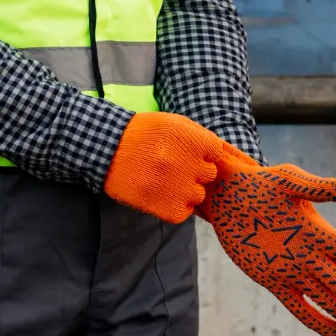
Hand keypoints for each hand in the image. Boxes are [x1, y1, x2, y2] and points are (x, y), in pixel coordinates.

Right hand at [103, 111, 257, 223]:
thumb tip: (227, 152)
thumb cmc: (144, 133)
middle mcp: (188, 164)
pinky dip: (174, 206)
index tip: (185, 153)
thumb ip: (201, 136)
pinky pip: (183, 212)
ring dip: (185, 190)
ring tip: (164, 180)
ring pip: (197, 195)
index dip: (202, 154)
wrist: (107, 148)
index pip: (216, 154)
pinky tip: (160, 194)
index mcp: (193, 140)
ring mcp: (177, 187)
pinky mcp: (165, 207)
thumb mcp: (175, 123)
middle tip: (173, 167)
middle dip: (195, 172)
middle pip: (208, 175)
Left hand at [204, 163, 335, 335]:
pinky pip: (298, 306)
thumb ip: (313, 186)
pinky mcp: (273, 281)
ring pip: (325, 298)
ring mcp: (293, 270)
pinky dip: (316, 321)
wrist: (230, 196)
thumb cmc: (260, 183)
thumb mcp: (286, 179)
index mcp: (318, 231)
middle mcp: (310, 254)